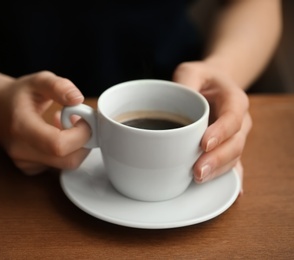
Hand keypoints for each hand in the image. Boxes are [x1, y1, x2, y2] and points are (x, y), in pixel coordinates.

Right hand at [0, 71, 90, 174]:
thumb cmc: (16, 94)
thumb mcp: (37, 81)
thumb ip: (59, 86)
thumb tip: (78, 99)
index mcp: (21, 128)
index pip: (59, 145)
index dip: (80, 134)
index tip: (83, 118)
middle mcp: (21, 151)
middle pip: (68, 161)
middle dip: (83, 142)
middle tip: (80, 122)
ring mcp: (24, 163)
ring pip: (66, 164)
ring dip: (74, 146)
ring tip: (64, 125)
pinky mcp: (29, 169)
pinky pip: (58, 166)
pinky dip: (65, 152)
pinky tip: (56, 135)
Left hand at [173, 61, 251, 191]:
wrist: (213, 86)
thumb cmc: (201, 79)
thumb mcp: (191, 71)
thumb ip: (186, 81)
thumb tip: (173, 98)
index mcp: (234, 100)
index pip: (232, 117)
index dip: (221, 132)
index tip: (204, 144)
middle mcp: (239, 121)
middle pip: (235, 143)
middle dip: (217, 159)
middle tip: (197, 171)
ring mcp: (235, 138)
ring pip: (233, 158)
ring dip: (218, 171)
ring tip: (198, 180)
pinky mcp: (226, 149)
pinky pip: (231, 165)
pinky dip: (228, 178)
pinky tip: (229, 192)